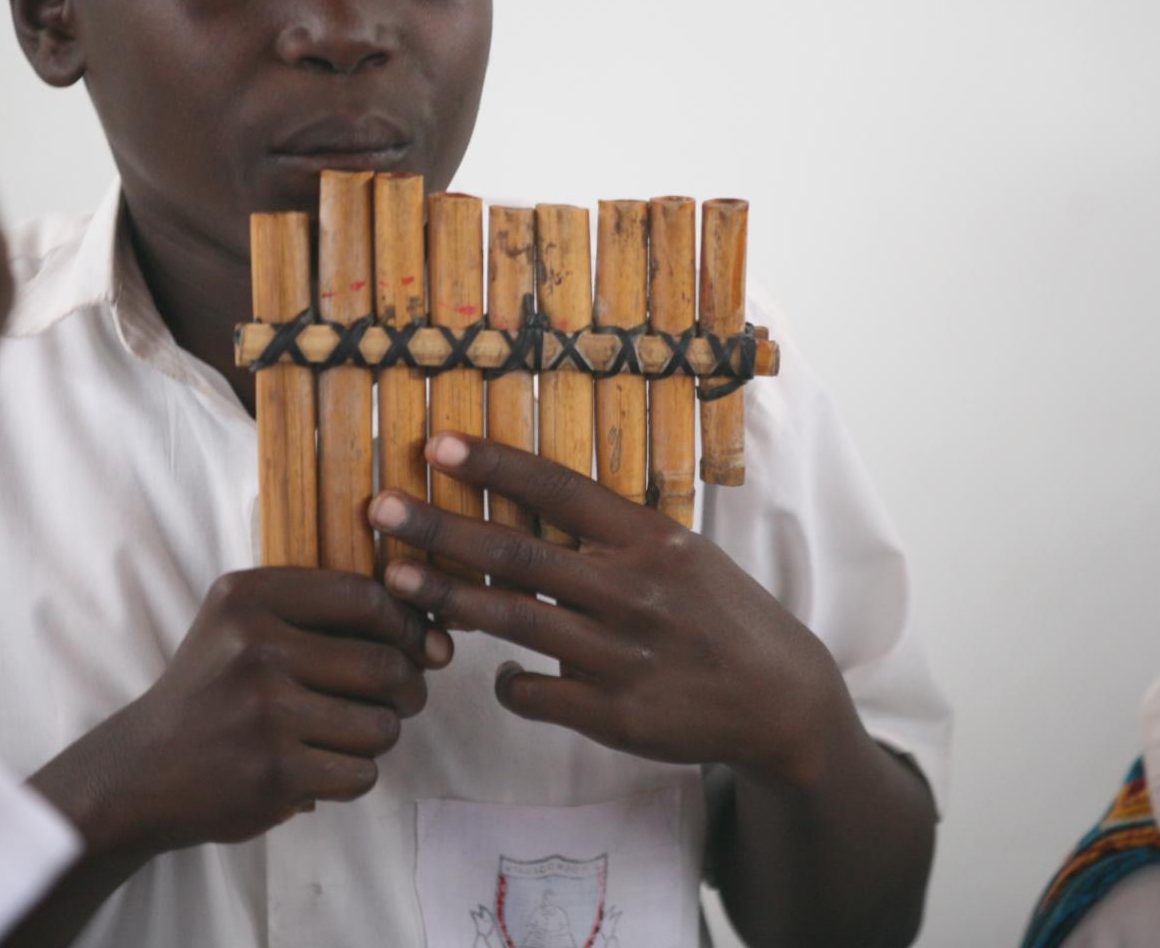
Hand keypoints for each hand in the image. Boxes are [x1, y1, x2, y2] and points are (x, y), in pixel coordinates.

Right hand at [33, 568, 453, 856]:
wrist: (140, 771)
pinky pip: (362, 772)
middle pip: (385, 665)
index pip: (365, 597)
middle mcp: (255, 648)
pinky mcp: (274, 774)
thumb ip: (327, 613)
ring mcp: (264, 714)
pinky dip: (355, 774)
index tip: (424, 645)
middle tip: (402, 698)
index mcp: (249, 597)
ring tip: (352, 733)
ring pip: (382, 725)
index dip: (410, 624)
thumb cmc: (214, 689)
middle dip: (408, 688)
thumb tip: (437, 637)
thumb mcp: (244, 623)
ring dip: (381, 735)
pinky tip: (324, 767)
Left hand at [369, 434, 857, 787]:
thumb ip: (612, 537)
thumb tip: (532, 510)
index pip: (560, 491)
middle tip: (379, 507)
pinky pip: (536, 692)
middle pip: (519, 554)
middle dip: (442, 528)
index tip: (436, 445)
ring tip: (395, 580)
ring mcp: (621, 655)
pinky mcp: (614, 714)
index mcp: (650, 541)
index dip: (494, 467)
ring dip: (448, 598)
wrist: (780, 698)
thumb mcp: (682, 556)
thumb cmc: (721, 615)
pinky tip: (494, 672)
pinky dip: (508, 681)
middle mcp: (633, 591)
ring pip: (515, 622)